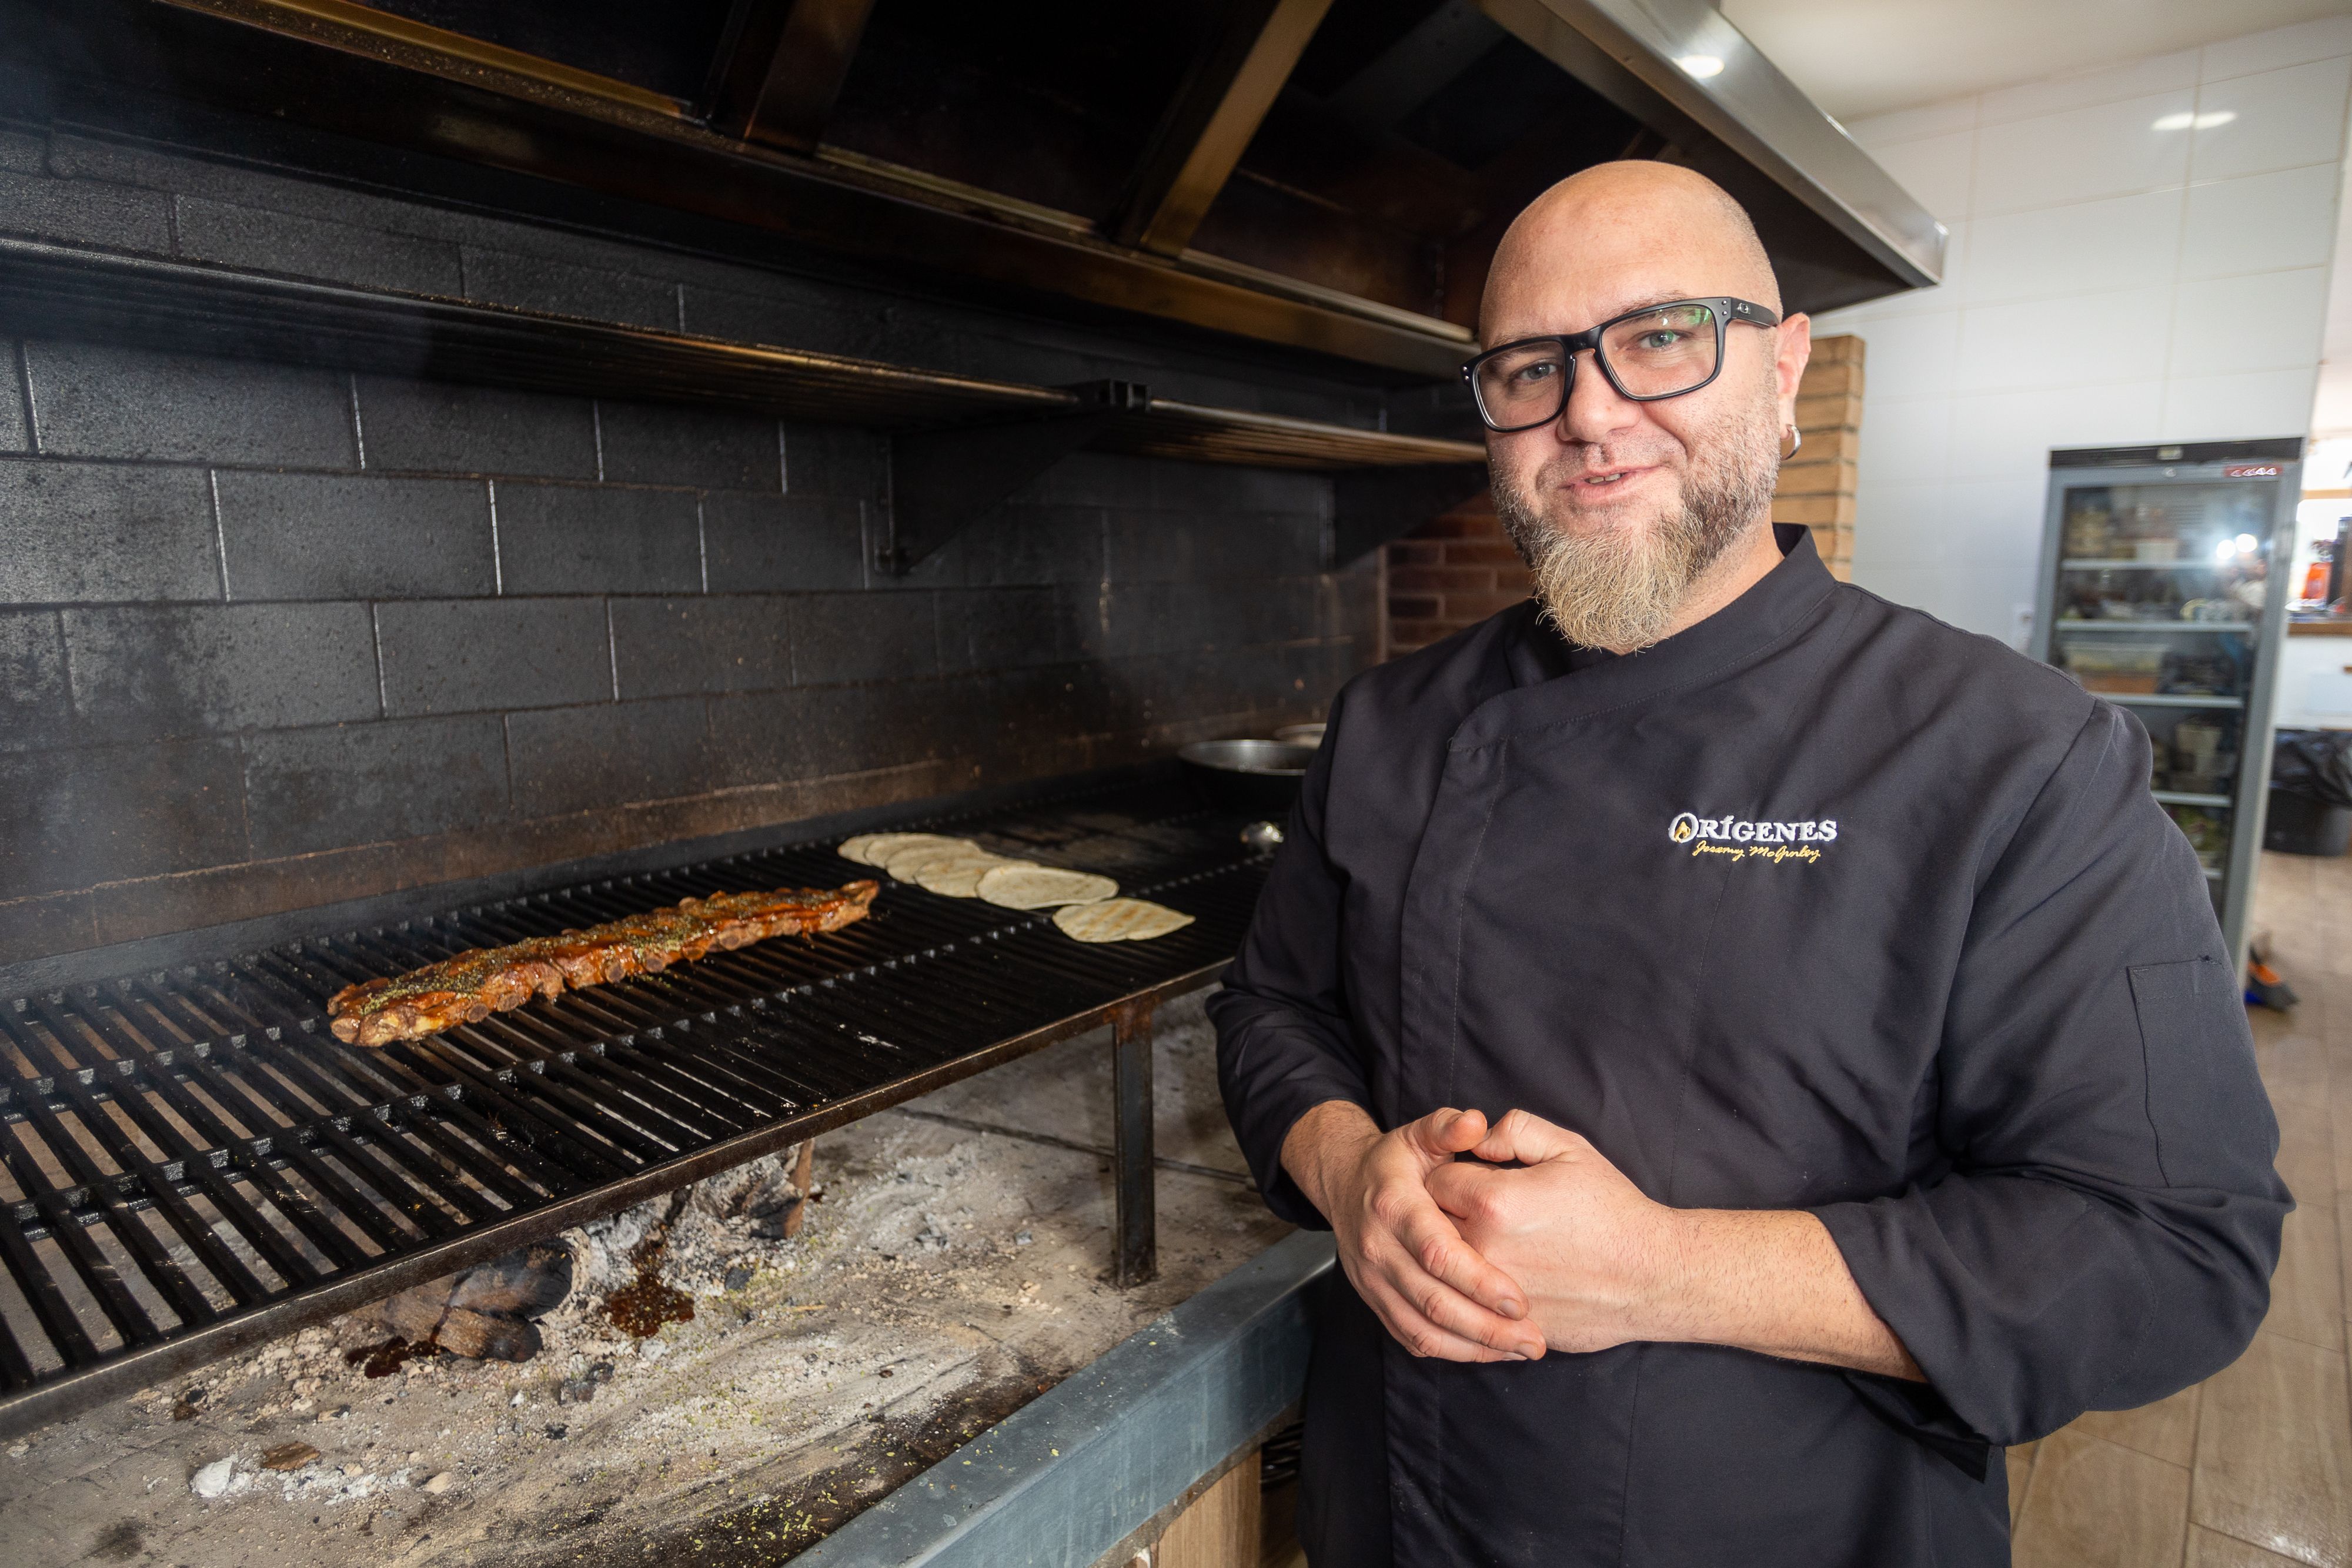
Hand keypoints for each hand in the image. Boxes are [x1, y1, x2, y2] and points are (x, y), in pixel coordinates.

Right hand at [1281, 1102, 1546, 1362]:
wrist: (1344, 1185)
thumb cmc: (1395, 1163)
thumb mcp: (1419, 1135)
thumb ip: (1448, 1128)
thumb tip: (1476, 1123)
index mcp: (1394, 1207)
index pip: (1436, 1253)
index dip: (1478, 1281)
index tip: (1519, 1300)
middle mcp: (1378, 1249)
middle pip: (1433, 1301)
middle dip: (1486, 1326)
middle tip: (1534, 1339)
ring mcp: (1373, 1281)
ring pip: (1423, 1330)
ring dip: (1474, 1347)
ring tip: (1522, 1349)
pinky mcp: (1376, 1302)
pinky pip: (1413, 1339)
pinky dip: (1453, 1352)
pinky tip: (1490, 1351)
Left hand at [1425, 1109, 1678, 1354]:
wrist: (1652, 1276)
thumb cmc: (1613, 1210)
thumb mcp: (1569, 1149)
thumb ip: (1514, 1130)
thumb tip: (1476, 1138)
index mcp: (1493, 1201)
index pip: (1436, 1180)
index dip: (1452, 1174)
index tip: (1471, 1178)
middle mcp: (1483, 1249)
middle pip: (1429, 1227)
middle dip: (1443, 1214)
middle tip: (1473, 1210)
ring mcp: (1490, 1293)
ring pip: (1442, 1271)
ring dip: (1452, 1256)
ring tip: (1484, 1243)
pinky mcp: (1503, 1325)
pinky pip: (1465, 1307)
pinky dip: (1471, 1294)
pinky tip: (1496, 1279)